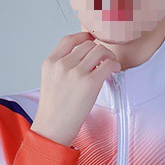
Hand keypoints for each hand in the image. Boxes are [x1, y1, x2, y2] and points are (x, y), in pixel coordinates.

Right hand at [31, 31, 120, 146]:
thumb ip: (62, 67)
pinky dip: (115, 64)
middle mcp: (62, 64)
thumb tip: (85, 58)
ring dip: (109, 55)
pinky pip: (108, 64)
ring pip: (100, 50)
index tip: (91, 39)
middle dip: (99, 50)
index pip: (69, 39)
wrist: (53, 128)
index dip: (83, 36)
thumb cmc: (54, 109)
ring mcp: (76, 73)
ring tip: (110, 66)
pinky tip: (115, 70)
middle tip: (104, 60)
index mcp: (50, 62)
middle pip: (88, 44)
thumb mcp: (50, 80)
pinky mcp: (90, 83)